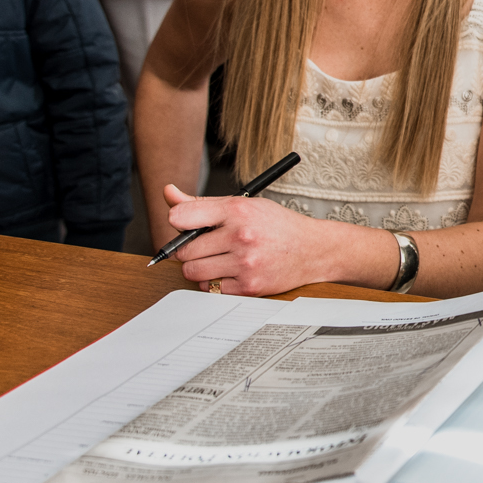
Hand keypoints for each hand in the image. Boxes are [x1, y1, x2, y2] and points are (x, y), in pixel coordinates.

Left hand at [162, 184, 383, 295]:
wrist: (314, 249)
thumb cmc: (277, 225)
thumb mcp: (243, 205)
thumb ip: (202, 203)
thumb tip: (168, 193)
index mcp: (237, 209)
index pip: (180, 217)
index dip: (178, 223)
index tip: (185, 226)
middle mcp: (241, 235)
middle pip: (184, 250)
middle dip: (190, 250)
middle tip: (208, 246)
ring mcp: (245, 263)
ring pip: (193, 272)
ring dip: (200, 268)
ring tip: (219, 260)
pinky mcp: (249, 286)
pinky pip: (210, 290)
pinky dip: (215, 283)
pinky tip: (231, 272)